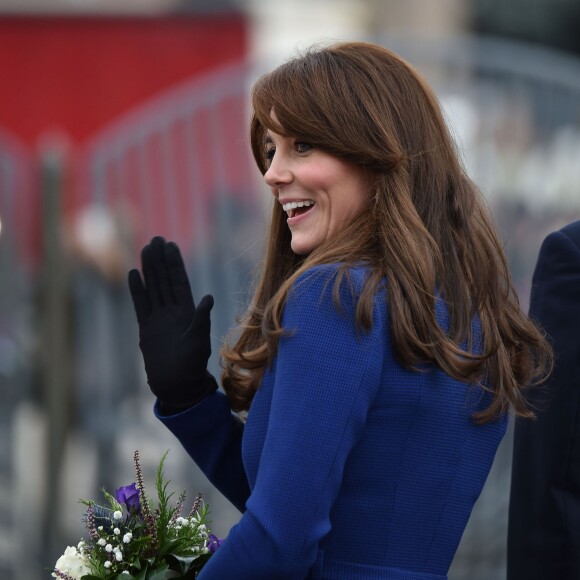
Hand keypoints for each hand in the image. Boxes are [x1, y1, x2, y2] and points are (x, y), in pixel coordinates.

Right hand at [128, 236, 216, 411]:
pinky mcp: (146, 328)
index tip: (171, 245)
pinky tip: (133, 273)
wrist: (176, 384)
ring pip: (152, 288)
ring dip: (149, 269)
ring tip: (145, 249)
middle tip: (156, 239)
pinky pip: (140, 304)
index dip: (175, 264)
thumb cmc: (191, 364)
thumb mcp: (199, 340)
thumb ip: (201, 318)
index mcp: (187, 311)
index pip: (180, 281)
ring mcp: (158, 318)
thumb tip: (208, 297)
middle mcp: (172, 311)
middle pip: (165, 280)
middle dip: (161, 260)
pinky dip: (137, 290)